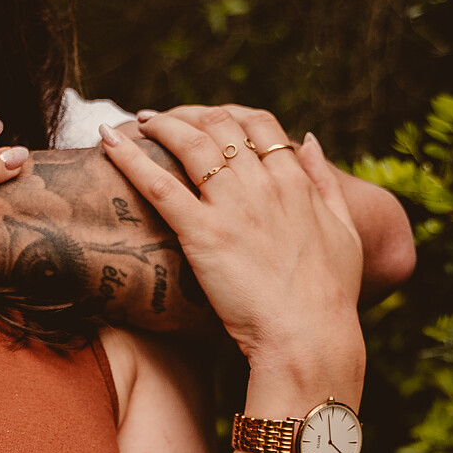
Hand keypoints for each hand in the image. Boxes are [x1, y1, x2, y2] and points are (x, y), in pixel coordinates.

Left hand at [99, 106, 363, 365]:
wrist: (310, 337)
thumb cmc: (331, 296)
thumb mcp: (345, 231)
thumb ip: (326, 182)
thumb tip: (308, 139)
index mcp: (294, 183)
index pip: (259, 125)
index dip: (229, 115)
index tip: (207, 119)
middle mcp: (263, 185)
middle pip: (220, 126)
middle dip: (189, 115)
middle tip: (161, 120)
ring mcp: (232, 207)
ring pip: (190, 144)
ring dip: (160, 125)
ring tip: (135, 122)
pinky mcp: (203, 234)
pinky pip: (159, 186)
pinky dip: (130, 159)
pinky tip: (107, 142)